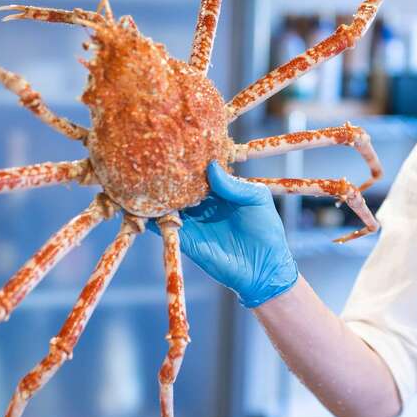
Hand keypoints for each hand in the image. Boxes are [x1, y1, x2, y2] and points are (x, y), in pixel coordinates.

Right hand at [153, 161, 297, 307]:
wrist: (263, 269)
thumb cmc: (267, 231)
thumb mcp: (258, 200)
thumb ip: (236, 185)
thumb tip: (211, 167)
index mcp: (221, 190)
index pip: (201, 170)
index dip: (192, 160)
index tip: (182, 147)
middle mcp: (203, 203)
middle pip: (181, 184)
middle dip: (172, 173)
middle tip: (160, 158)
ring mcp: (192, 220)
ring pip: (169, 201)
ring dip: (160, 192)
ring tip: (150, 177)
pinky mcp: (184, 238)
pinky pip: (164, 224)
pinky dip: (155, 215)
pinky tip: (150, 205)